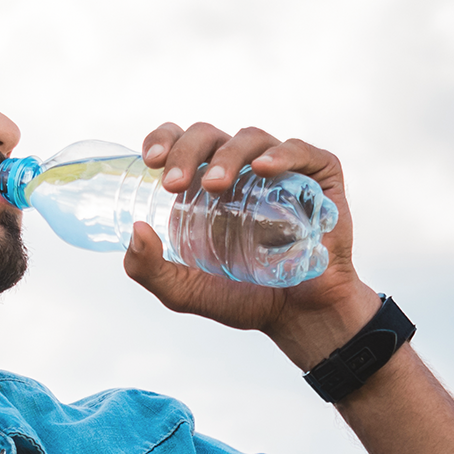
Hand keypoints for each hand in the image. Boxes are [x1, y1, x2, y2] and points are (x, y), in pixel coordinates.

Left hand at [121, 121, 379, 364]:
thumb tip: (135, 231)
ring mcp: (280, 169)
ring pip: (250, 139)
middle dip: (187, 152)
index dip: (164, 140)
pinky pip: (300, 152)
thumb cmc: (241, 298)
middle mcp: (240, 169)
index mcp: (204, 185)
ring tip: (214, 187)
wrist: (297, 316)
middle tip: (173, 186)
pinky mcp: (318, 176)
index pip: (181, 144)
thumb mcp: (184, 291)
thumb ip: (149, 270)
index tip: (151, 161)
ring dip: (228, 157)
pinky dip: (282, 154)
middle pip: (209, 136)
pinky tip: (264, 169)